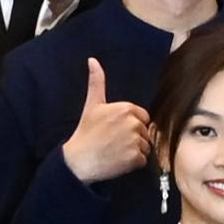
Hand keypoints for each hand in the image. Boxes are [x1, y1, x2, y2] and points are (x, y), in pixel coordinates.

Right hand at [60, 59, 153, 187]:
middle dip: (134, 138)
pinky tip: (118, 161)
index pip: (143, 118)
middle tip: (114, 142)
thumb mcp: (92, 104)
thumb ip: (97, 82)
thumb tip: (92, 60)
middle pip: (145, 132)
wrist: (79, 159)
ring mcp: (135, 141)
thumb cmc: (86, 132)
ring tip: (116, 151)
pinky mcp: (135, 158)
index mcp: (126, 109)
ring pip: (145, 147)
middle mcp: (133, 123)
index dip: (131, 125)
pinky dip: (133, 163)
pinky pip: (143, 160)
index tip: (116, 130)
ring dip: (134, 151)